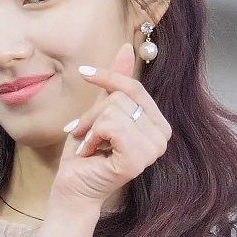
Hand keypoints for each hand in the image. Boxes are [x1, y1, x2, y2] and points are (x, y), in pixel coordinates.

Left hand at [53, 42, 171, 208]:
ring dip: (90, 126)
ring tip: (88, 145)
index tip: (85, 73)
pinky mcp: (137, 158)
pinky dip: (92, 135)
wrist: (73, 189)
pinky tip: (91, 153)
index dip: (108, 77)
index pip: (136, 87)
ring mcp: (153, 149)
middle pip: (122, 97)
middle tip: (84, 134)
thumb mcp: (99, 112)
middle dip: (94, 113)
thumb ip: (115, 85)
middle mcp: (162, 137)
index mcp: (158, 125)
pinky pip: (110, 125)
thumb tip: (127, 48)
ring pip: (114, 109)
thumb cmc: (85, 155)